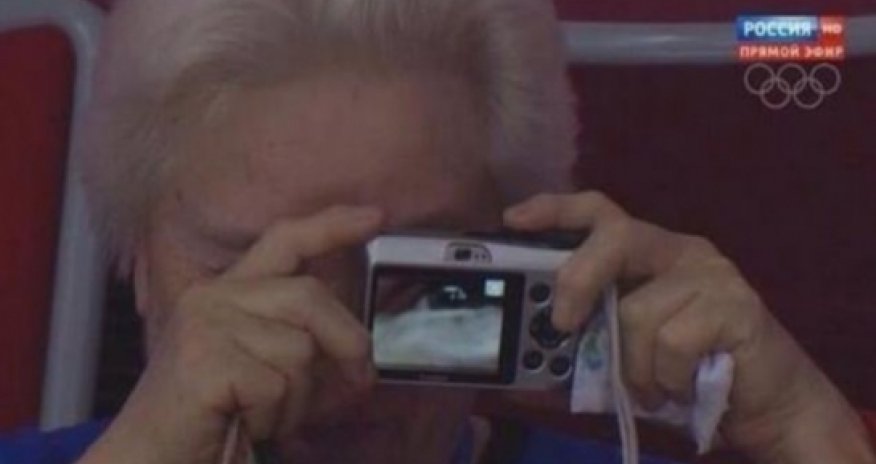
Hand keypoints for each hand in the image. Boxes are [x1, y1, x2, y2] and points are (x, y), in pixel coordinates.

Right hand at [78, 206, 382, 463]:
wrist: (150, 458)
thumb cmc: (210, 417)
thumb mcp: (258, 364)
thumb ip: (296, 338)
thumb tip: (359, 348)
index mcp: (226, 292)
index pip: (284, 240)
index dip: (331, 226)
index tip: (375, 217)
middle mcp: (212, 297)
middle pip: (309, 297)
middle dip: (348, 341)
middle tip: (362, 380)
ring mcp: (205, 326)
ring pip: (299, 349)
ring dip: (299, 398)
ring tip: (268, 416)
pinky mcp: (204, 361)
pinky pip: (277, 386)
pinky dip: (275, 418)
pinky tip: (247, 425)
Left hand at [503, 192, 873, 463]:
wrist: (768, 402)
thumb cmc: (690, 370)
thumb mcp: (631, 345)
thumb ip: (596, 331)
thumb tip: (537, 344)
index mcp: (652, 252)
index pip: (601, 211)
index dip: (555, 210)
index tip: (513, 219)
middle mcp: (681, 250)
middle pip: (616, 237)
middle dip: (577, 279)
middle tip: (562, 324)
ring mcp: (713, 274)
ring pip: (637, 311)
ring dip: (633, 367)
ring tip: (652, 388)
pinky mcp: (738, 306)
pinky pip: (671, 343)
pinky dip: (665, 379)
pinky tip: (681, 388)